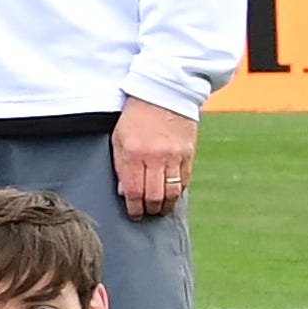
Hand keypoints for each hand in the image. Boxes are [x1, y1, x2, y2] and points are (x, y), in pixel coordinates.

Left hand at [114, 98, 198, 218]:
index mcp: (133, 154)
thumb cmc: (136, 116)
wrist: (164, 94)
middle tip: (147, 212)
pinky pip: (185, 180)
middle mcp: (155, 157)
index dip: (134, 207)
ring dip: (166, 205)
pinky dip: (178, 191)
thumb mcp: (118, 138)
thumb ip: (120, 166)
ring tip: (160, 208)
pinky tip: (172, 194)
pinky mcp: (189, 153)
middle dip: (150, 209)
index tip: (134, 214)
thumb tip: (124, 192)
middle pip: (155, 196)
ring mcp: (174, 156)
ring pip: (172, 192)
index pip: (134, 191)